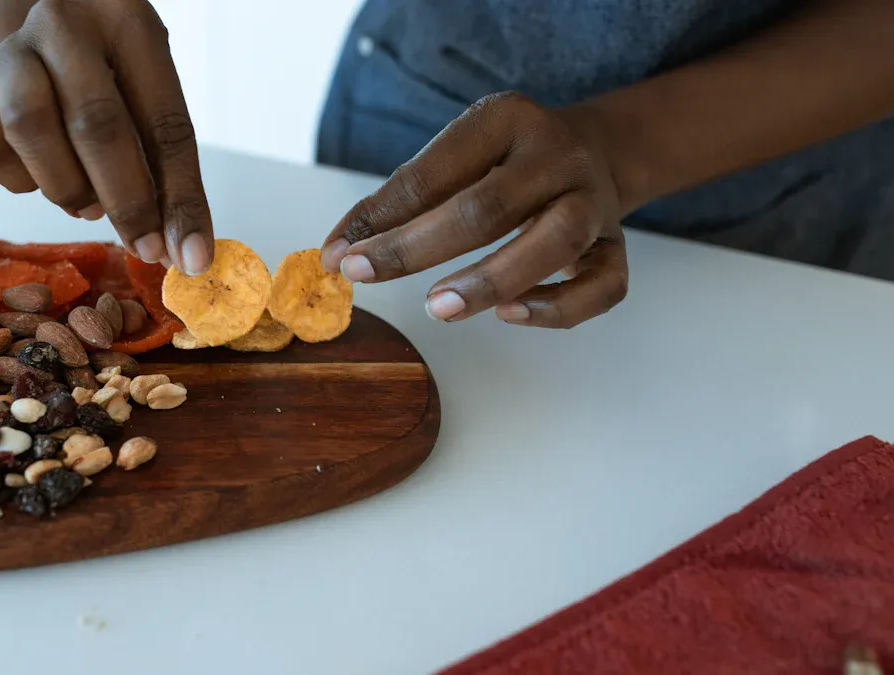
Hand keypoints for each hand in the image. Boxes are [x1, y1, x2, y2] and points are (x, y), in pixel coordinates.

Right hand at [0, 0, 213, 273]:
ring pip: (30, 130)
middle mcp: (63, 28)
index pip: (164, 121)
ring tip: (90, 204)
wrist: (43, 39)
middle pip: (95, 123)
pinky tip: (45, 175)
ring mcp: (10, 56)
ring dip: (69, 188)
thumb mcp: (150, 97)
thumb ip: (167, 169)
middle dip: (128, 202)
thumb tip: (182, 253)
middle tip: (144, 246)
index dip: (180, 197)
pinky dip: (22, 182)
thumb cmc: (110, 76)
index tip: (189, 255)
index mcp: (128, 24)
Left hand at [320, 92, 628, 328]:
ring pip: (553, 243)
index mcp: (506, 119)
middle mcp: (556, 155)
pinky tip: (510, 315)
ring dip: (490, 280)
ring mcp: (592, 200)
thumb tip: (335, 253)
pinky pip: (602, 285)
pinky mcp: (617, 246)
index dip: (381, 218)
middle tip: (366, 276)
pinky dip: (557, 308)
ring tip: (438, 307)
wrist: (596, 149)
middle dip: (418, 248)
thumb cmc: (503, 164)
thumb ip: (399, 200)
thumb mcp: (454, 159)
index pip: (435, 172)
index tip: (338, 257)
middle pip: (488, 207)